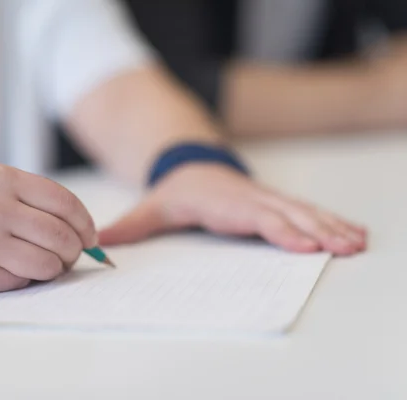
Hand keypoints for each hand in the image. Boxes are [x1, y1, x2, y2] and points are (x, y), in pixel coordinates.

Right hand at [0, 163, 96, 294]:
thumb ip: (24, 198)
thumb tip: (77, 227)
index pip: (65, 202)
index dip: (85, 223)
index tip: (89, 237)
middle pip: (62, 236)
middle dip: (74, 251)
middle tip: (69, 257)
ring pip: (48, 263)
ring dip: (52, 269)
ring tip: (39, 265)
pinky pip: (21, 281)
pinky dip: (23, 279)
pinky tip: (5, 270)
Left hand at [99, 164, 366, 254]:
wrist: (192, 165)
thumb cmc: (177, 192)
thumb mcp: (153, 207)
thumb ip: (130, 227)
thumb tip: (99, 245)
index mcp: (223, 201)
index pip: (255, 216)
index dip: (280, 229)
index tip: (303, 244)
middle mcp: (250, 198)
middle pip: (287, 214)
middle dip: (317, 231)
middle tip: (343, 248)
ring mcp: (267, 198)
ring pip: (304, 212)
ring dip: (331, 226)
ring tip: (356, 242)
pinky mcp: (276, 202)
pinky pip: (308, 211)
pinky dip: (331, 221)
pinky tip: (354, 232)